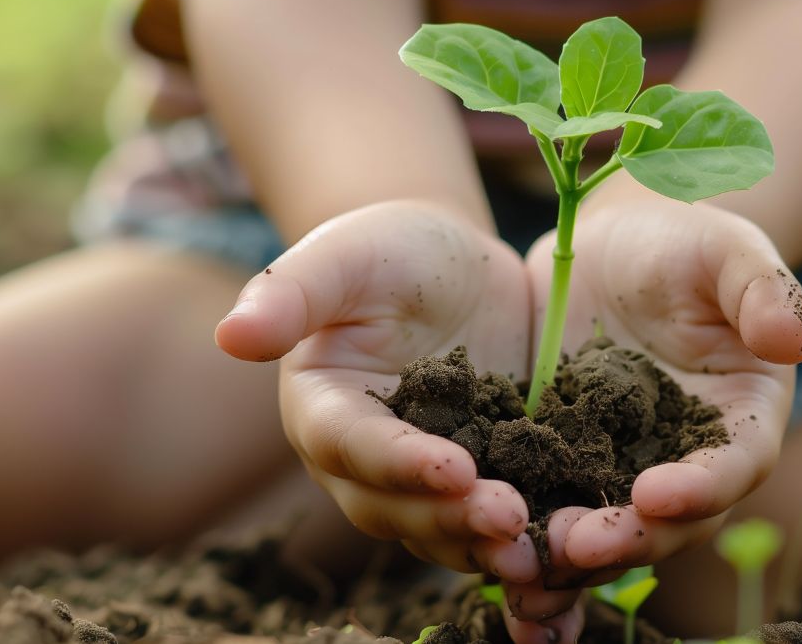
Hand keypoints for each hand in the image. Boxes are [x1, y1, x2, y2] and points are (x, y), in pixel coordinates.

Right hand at [215, 201, 539, 584]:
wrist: (449, 265)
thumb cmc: (386, 250)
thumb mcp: (344, 256)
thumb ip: (291, 292)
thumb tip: (230, 334)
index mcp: (324, 412)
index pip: (354, 446)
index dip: (398, 463)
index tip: (452, 468)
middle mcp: (367, 464)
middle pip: (400, 508)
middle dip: (453, 518)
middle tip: (510, 519)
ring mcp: (425, 481)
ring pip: (448, 530)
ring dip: (491, 549)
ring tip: (540, 553)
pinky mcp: (485, 479)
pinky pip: (499, 521)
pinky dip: (530, 541)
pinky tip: (572, 550)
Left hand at [515, 196, 801, 621]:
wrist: (610, 250)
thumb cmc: (682, 244)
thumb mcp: (724, 249)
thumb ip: (761, 288)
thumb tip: (794, 341)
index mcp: (741, 418)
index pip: (733, 465)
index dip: (702, 488)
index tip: (657, 495)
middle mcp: (689, 461)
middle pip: (670, 522)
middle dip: (626, 538)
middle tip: (574, 544)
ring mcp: (626, 470)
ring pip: (607, 528)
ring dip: (571, 555)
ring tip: (524, 564)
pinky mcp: (568, 466)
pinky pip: (551, 508)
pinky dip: (527, 535)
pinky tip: (486, 548)